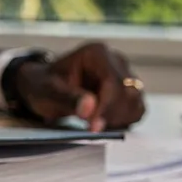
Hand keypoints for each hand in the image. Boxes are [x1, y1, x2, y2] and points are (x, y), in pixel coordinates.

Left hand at [11, 42, 144, 130]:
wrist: (45, 87)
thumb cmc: (44, 85)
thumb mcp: (48, 92)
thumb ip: (68, 98)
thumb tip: (90, 108)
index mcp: (97, 54)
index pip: (113, 81)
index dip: (106, 106)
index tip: (93, 126)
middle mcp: (116, 61)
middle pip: (129, 92)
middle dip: (111, 114)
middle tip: (90, 127)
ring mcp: (125, 76)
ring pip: (136, 102)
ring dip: (118, 119)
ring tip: (94, 123)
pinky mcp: (128, 92)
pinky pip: (136, 110)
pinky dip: (124, 121)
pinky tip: (104, 122)